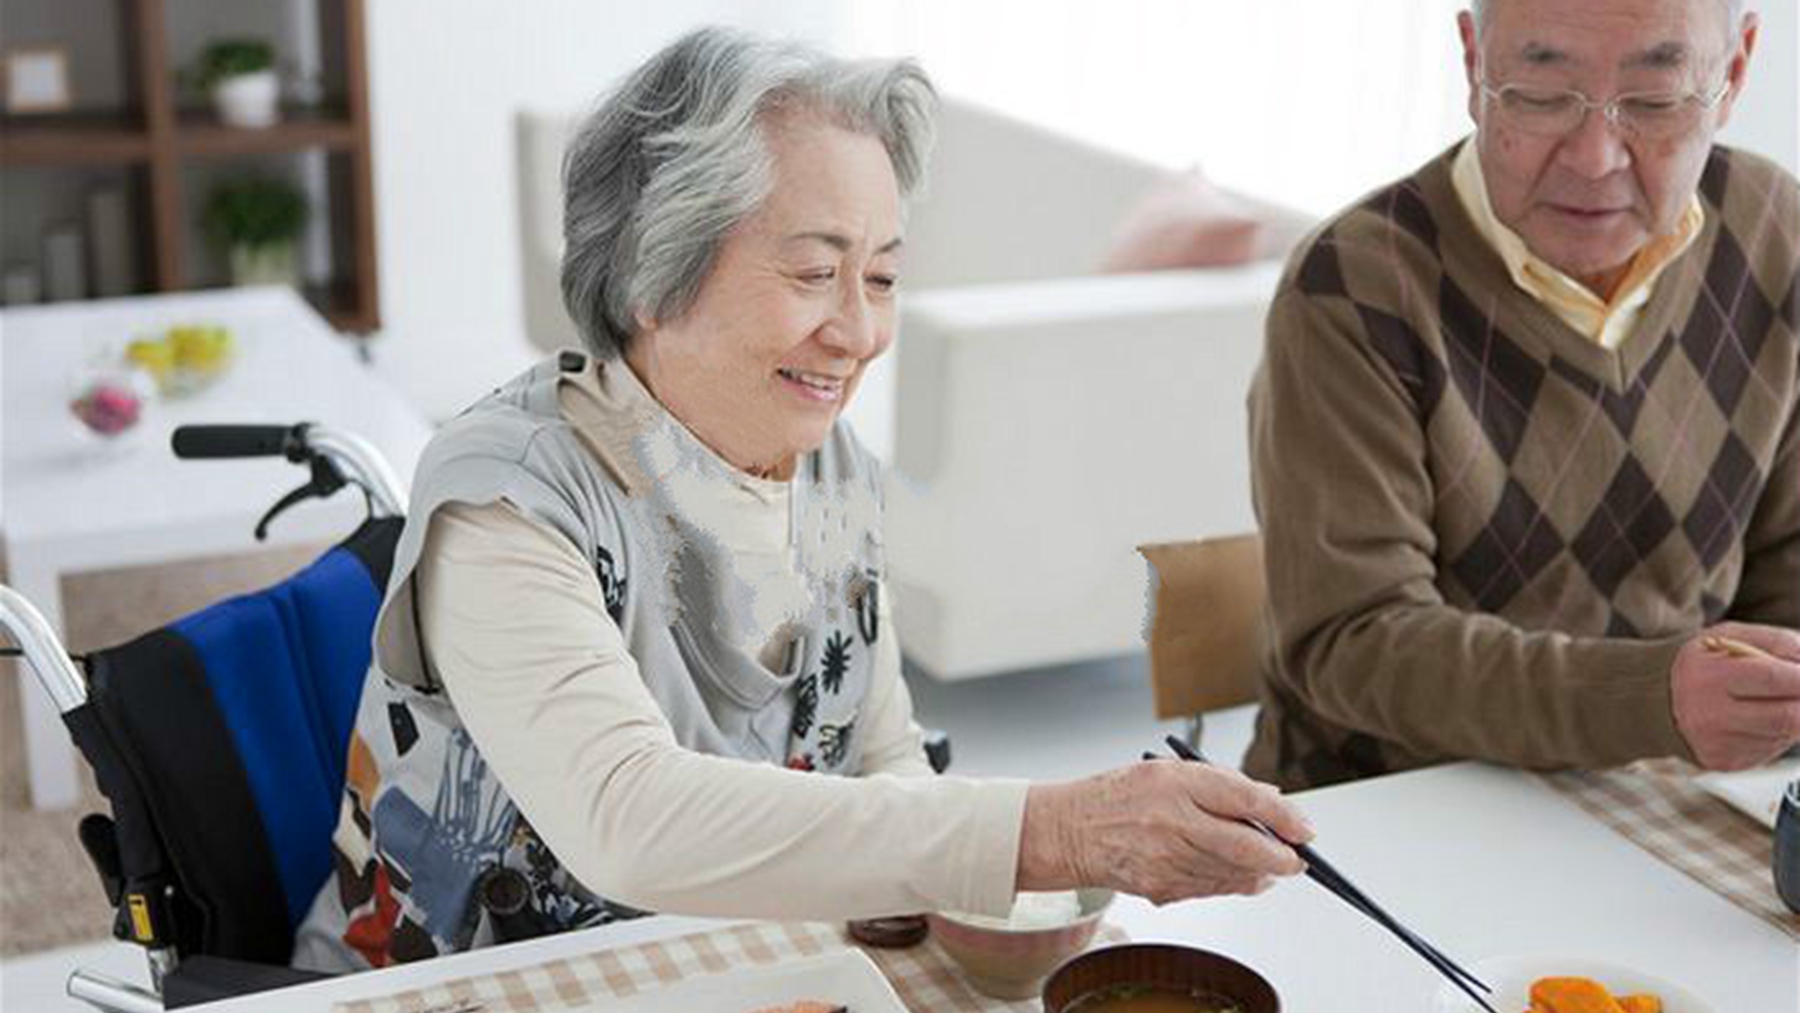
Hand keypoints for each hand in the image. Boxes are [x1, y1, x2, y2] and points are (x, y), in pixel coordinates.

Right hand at [1017, 761, 1311, 904]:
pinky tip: (1242, 878)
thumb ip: (1222, 784)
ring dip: (1259, 873)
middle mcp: (1172, 820)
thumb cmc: (1119, 796)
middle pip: (1245, 845)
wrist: (1068, 831)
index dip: (1284, 815)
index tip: (1304, 828)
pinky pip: (1211, 889)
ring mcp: (1165, 858)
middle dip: (1281, 857)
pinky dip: (1232, 884)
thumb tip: (1272, 798)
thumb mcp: (1169, 772)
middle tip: (1298, 859)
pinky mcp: (1161, 886)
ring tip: (1270, 867)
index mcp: (1176, 781)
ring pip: (1232, 874)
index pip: (1244, 798)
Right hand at [1671, 622, 1799, 770]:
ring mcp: (1716, 743)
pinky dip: (1778, 733)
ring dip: (1796, 718)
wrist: (1663, 699)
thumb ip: (1777, 642)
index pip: (1773, 678)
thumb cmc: (1706, 663)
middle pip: (1787, 716)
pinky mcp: (1724, 762)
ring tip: (1781, 700)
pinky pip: (1770, 749)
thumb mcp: (1732, 636)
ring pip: (1783, 735)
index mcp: (1707, 676)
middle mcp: (1707, 714)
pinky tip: (1761, 719)